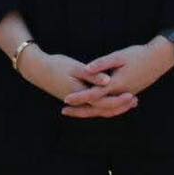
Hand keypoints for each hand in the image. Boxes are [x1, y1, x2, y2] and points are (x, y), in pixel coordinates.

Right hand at [17, 48, 132, 118]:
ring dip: (113, 106)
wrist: (38, 70)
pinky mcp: (76, 98)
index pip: (104, 102)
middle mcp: (80, 101)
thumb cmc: (56, 65)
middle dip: (120, 106)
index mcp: (81, 94)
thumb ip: (92, 75)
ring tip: (128, 101)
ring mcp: (78, 101)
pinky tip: (111, 97)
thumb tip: (108, 81)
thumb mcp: (74, 67)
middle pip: (104, 109)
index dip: (119, 100)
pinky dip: (104, 104)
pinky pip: (93, 105)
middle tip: (135, 100)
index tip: (132, 95)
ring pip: (99, 109)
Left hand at [63, 39, 173, 117]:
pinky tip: (92, 106)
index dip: (79, 97)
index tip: (65, 100)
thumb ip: (102, 63)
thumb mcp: (119, 56)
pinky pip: (112, 106)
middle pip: (98, 108)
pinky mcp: (128, 94)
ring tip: (75, 111)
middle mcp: (120, 94)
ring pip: (105, 109)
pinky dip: (101, 109)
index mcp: (116, 84)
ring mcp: (125, 95)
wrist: (159, 60)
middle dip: (80, 110)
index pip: (93, 95)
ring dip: (90, 111)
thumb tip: (86, 68)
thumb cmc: (138, 55)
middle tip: (64, 111)